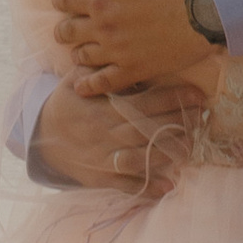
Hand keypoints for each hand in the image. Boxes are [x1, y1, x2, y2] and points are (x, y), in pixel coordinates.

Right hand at [29, 77, 206, 191]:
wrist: (40, 138)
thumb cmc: (66, 104)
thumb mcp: (74, 82)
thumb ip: (97, 71)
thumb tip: (120, 55)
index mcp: (101, 109)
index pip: (142, 103)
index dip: (171, 99)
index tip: (196, 95)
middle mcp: (105, 134)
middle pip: (147, 129)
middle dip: (178, 122)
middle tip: (202, 116)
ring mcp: (103, 158)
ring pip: (140, 157)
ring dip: (168, 153)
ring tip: (191, 145)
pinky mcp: (101, 177)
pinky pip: (125, 185)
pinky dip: (146, 187)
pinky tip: (168, 186)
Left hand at [53, 0, 224, 94]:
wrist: (206, 7)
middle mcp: (103, 28)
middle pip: (68, 31)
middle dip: (64, 28)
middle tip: (67, 28)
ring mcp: (118, 52)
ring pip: (83, 57)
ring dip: (77, 52)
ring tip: (81, 50)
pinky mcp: (135, 70)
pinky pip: (105, 83)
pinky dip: (88, 86)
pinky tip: (80, 87)